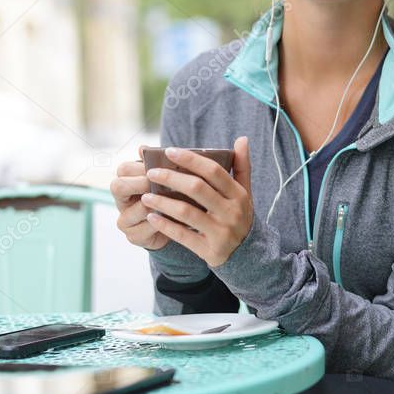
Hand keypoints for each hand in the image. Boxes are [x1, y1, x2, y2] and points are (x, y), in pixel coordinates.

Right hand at [110, 148, 169, 250]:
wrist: (175, 226)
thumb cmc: (169, 196)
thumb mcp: (165, 180)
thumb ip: (157, 164)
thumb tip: (142, 148)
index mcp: (127, 182)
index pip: (123, 169)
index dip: (139, 168)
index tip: (158, 169)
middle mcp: (121, 200)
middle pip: (117, 186)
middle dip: (140, 184)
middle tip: (158, 184)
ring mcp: (125, 220)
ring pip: (134, 209)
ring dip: (155, 205)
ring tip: (173, 201)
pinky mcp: (133, 237)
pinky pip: (145, 228)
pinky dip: (162, 223)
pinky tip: (175, 219)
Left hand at [141, 136, 253, 266]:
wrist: (248, 256)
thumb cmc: (240, 216)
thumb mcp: (245, 193)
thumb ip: (242, 166)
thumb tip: (242, 138)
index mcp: (239, 194)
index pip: (213, 171)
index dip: (190, 159)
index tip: (169, 151)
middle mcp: (232, 212)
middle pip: (197, 188)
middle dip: (171, 178)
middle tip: (151, 172)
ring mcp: (221, 232)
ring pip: (186, 212)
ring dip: (163, 202)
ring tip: (146, 196)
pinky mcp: (209, 250)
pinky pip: (183, 236)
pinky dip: (165, 226)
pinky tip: (151, 217)